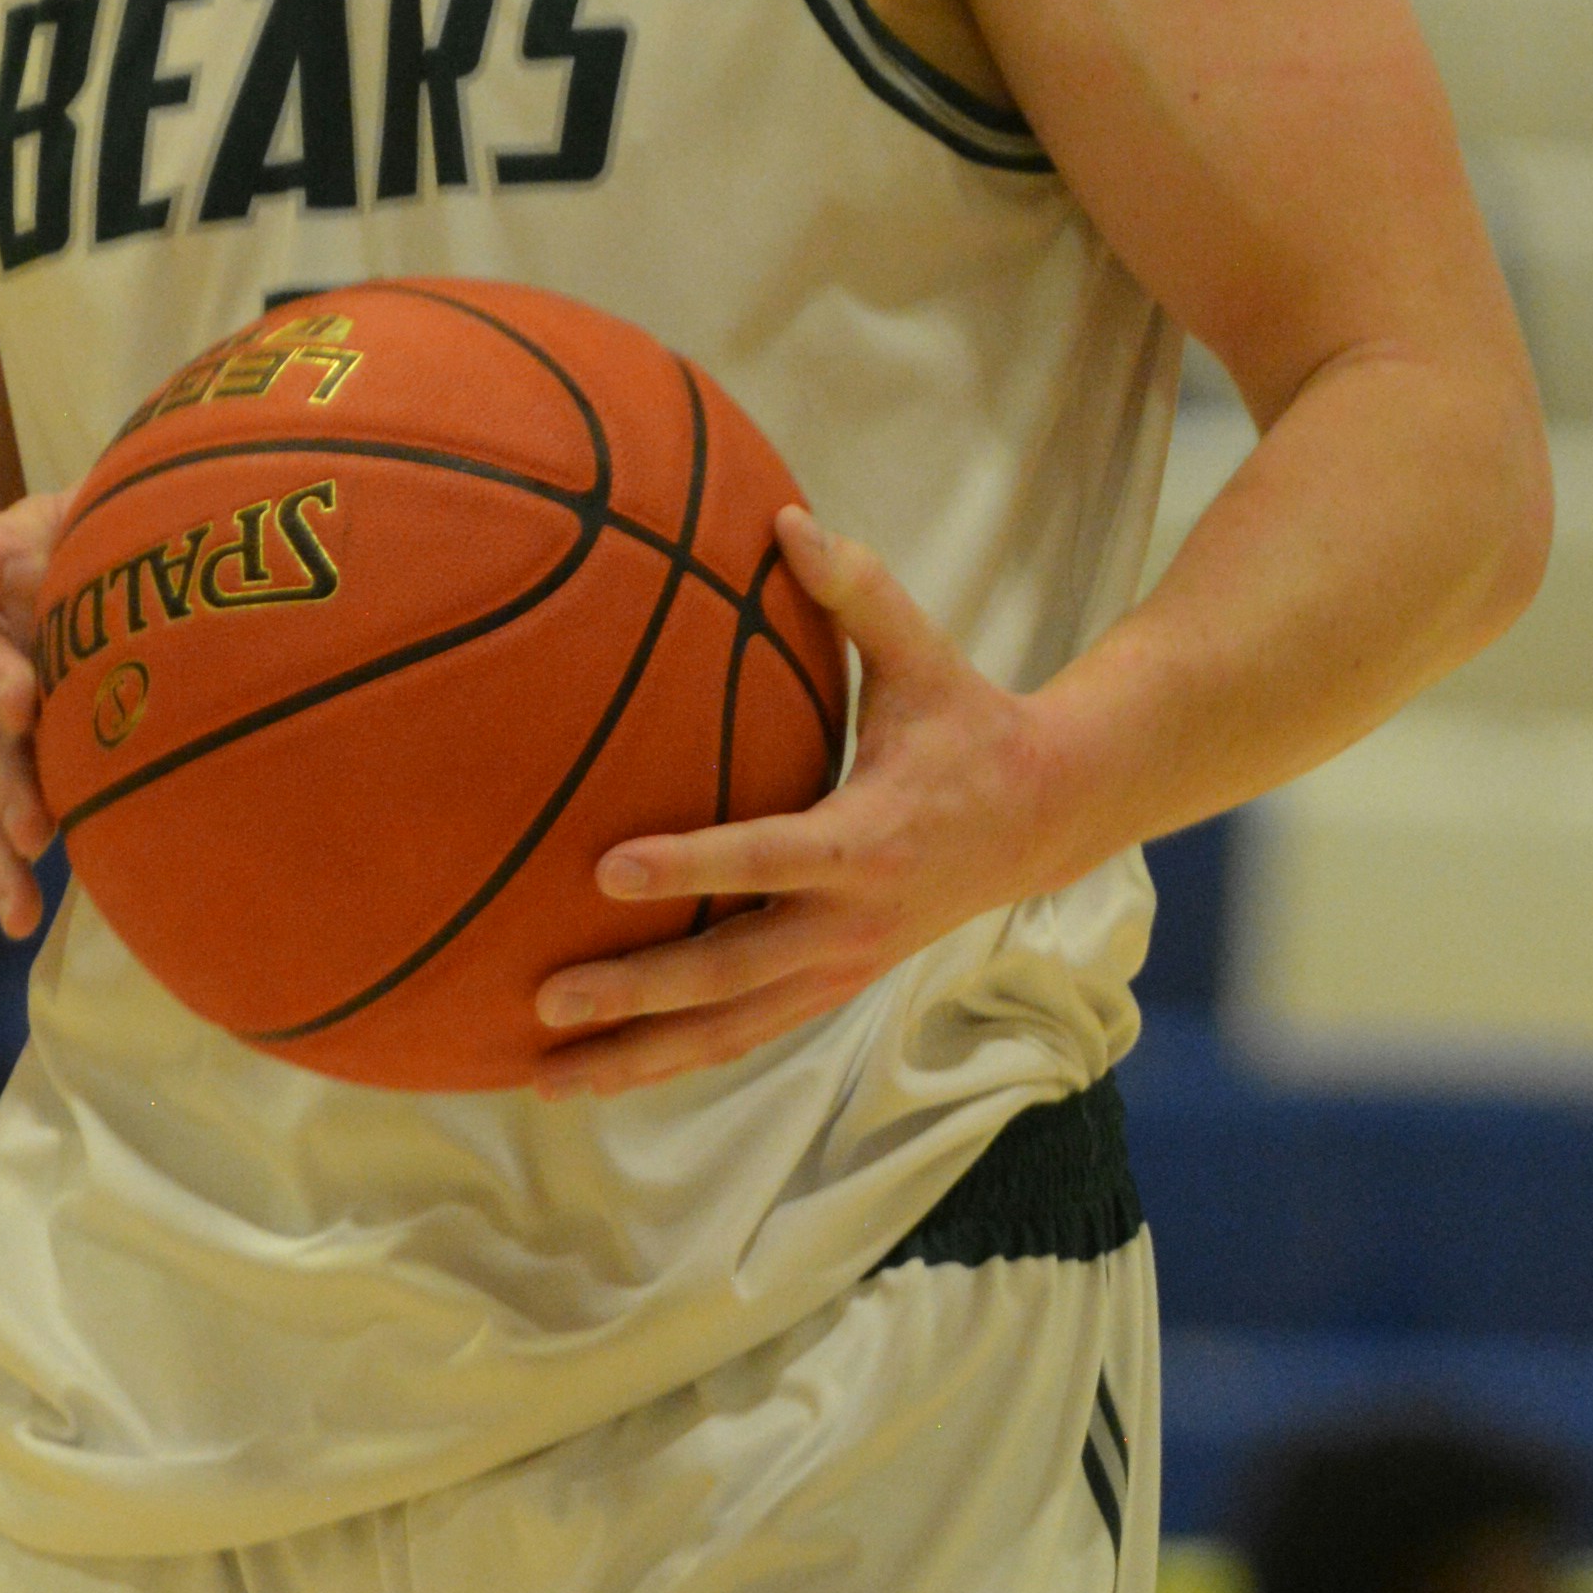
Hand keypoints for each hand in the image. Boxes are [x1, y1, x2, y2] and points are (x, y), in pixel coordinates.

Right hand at [0, 488, 64, 935]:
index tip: (21, 566)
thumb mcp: (60, 522)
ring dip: (2, 792)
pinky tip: (21, 917)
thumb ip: (66, 524)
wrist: (9, 621)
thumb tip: (71, 542)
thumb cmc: (51, 563)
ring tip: (30, 834)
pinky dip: (2, 872)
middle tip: (16, 704)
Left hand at [531, 507, 1062, 1093]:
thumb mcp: (926, 658)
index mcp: (870, 839)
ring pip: (731, 1029)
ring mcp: (842, 968)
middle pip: (733, 974)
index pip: (768, 857)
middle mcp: (854, 922)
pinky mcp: (832, 989)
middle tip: (547, 997)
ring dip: (639, 1056)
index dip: (690, 867)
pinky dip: (672, 1058)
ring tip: (546, 1075)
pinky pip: (744, 1034)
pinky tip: (599, 1072)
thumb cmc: (970, 726)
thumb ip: (859, 592)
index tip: (608, 869)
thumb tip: (786, 516)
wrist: (1047, 820)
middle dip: (638, 992)